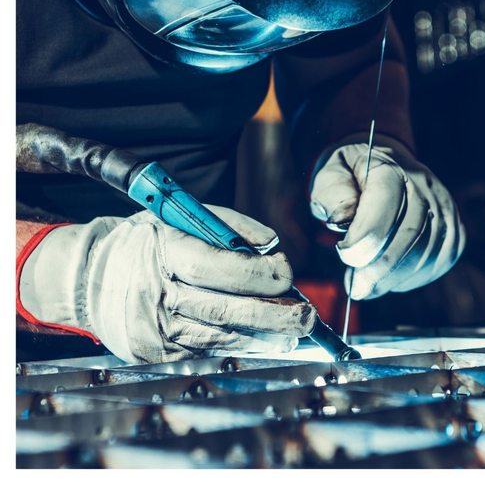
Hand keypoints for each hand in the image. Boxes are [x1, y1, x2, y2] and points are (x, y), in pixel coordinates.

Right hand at [19, 208, 316, 362]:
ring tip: (294, 330)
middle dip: (275, 316)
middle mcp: (159, 294)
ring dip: (264, 336)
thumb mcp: (181, 216)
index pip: (220, 267)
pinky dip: (240, 347)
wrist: (90, 277)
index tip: (287, 272)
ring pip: (221, 338)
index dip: (260, 274)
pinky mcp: (155, 354)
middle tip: (308, 316)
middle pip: (226, 311)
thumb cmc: (146, 242)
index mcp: (165, 253)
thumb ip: (230, 225)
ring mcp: (155, 330)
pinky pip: (207, 352)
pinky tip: (262, 341)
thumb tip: (273, 245)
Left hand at [310, 136, 464, 299]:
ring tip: (368, 285)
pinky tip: (392, 279)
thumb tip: (340, 220)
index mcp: (389, 167)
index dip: (367, 234)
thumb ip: (332, 194)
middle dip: (381, 267)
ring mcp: (444, 206)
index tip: (346, 256)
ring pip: (428, 250)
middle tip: (357, 288)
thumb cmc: (352, 176)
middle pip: (411, 230)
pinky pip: (441, 260)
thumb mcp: (331, 174)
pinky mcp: (454, 228)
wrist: (385, 166)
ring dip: (396, 277)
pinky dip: (415, 277)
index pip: (385, 200)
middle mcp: (424, 184)